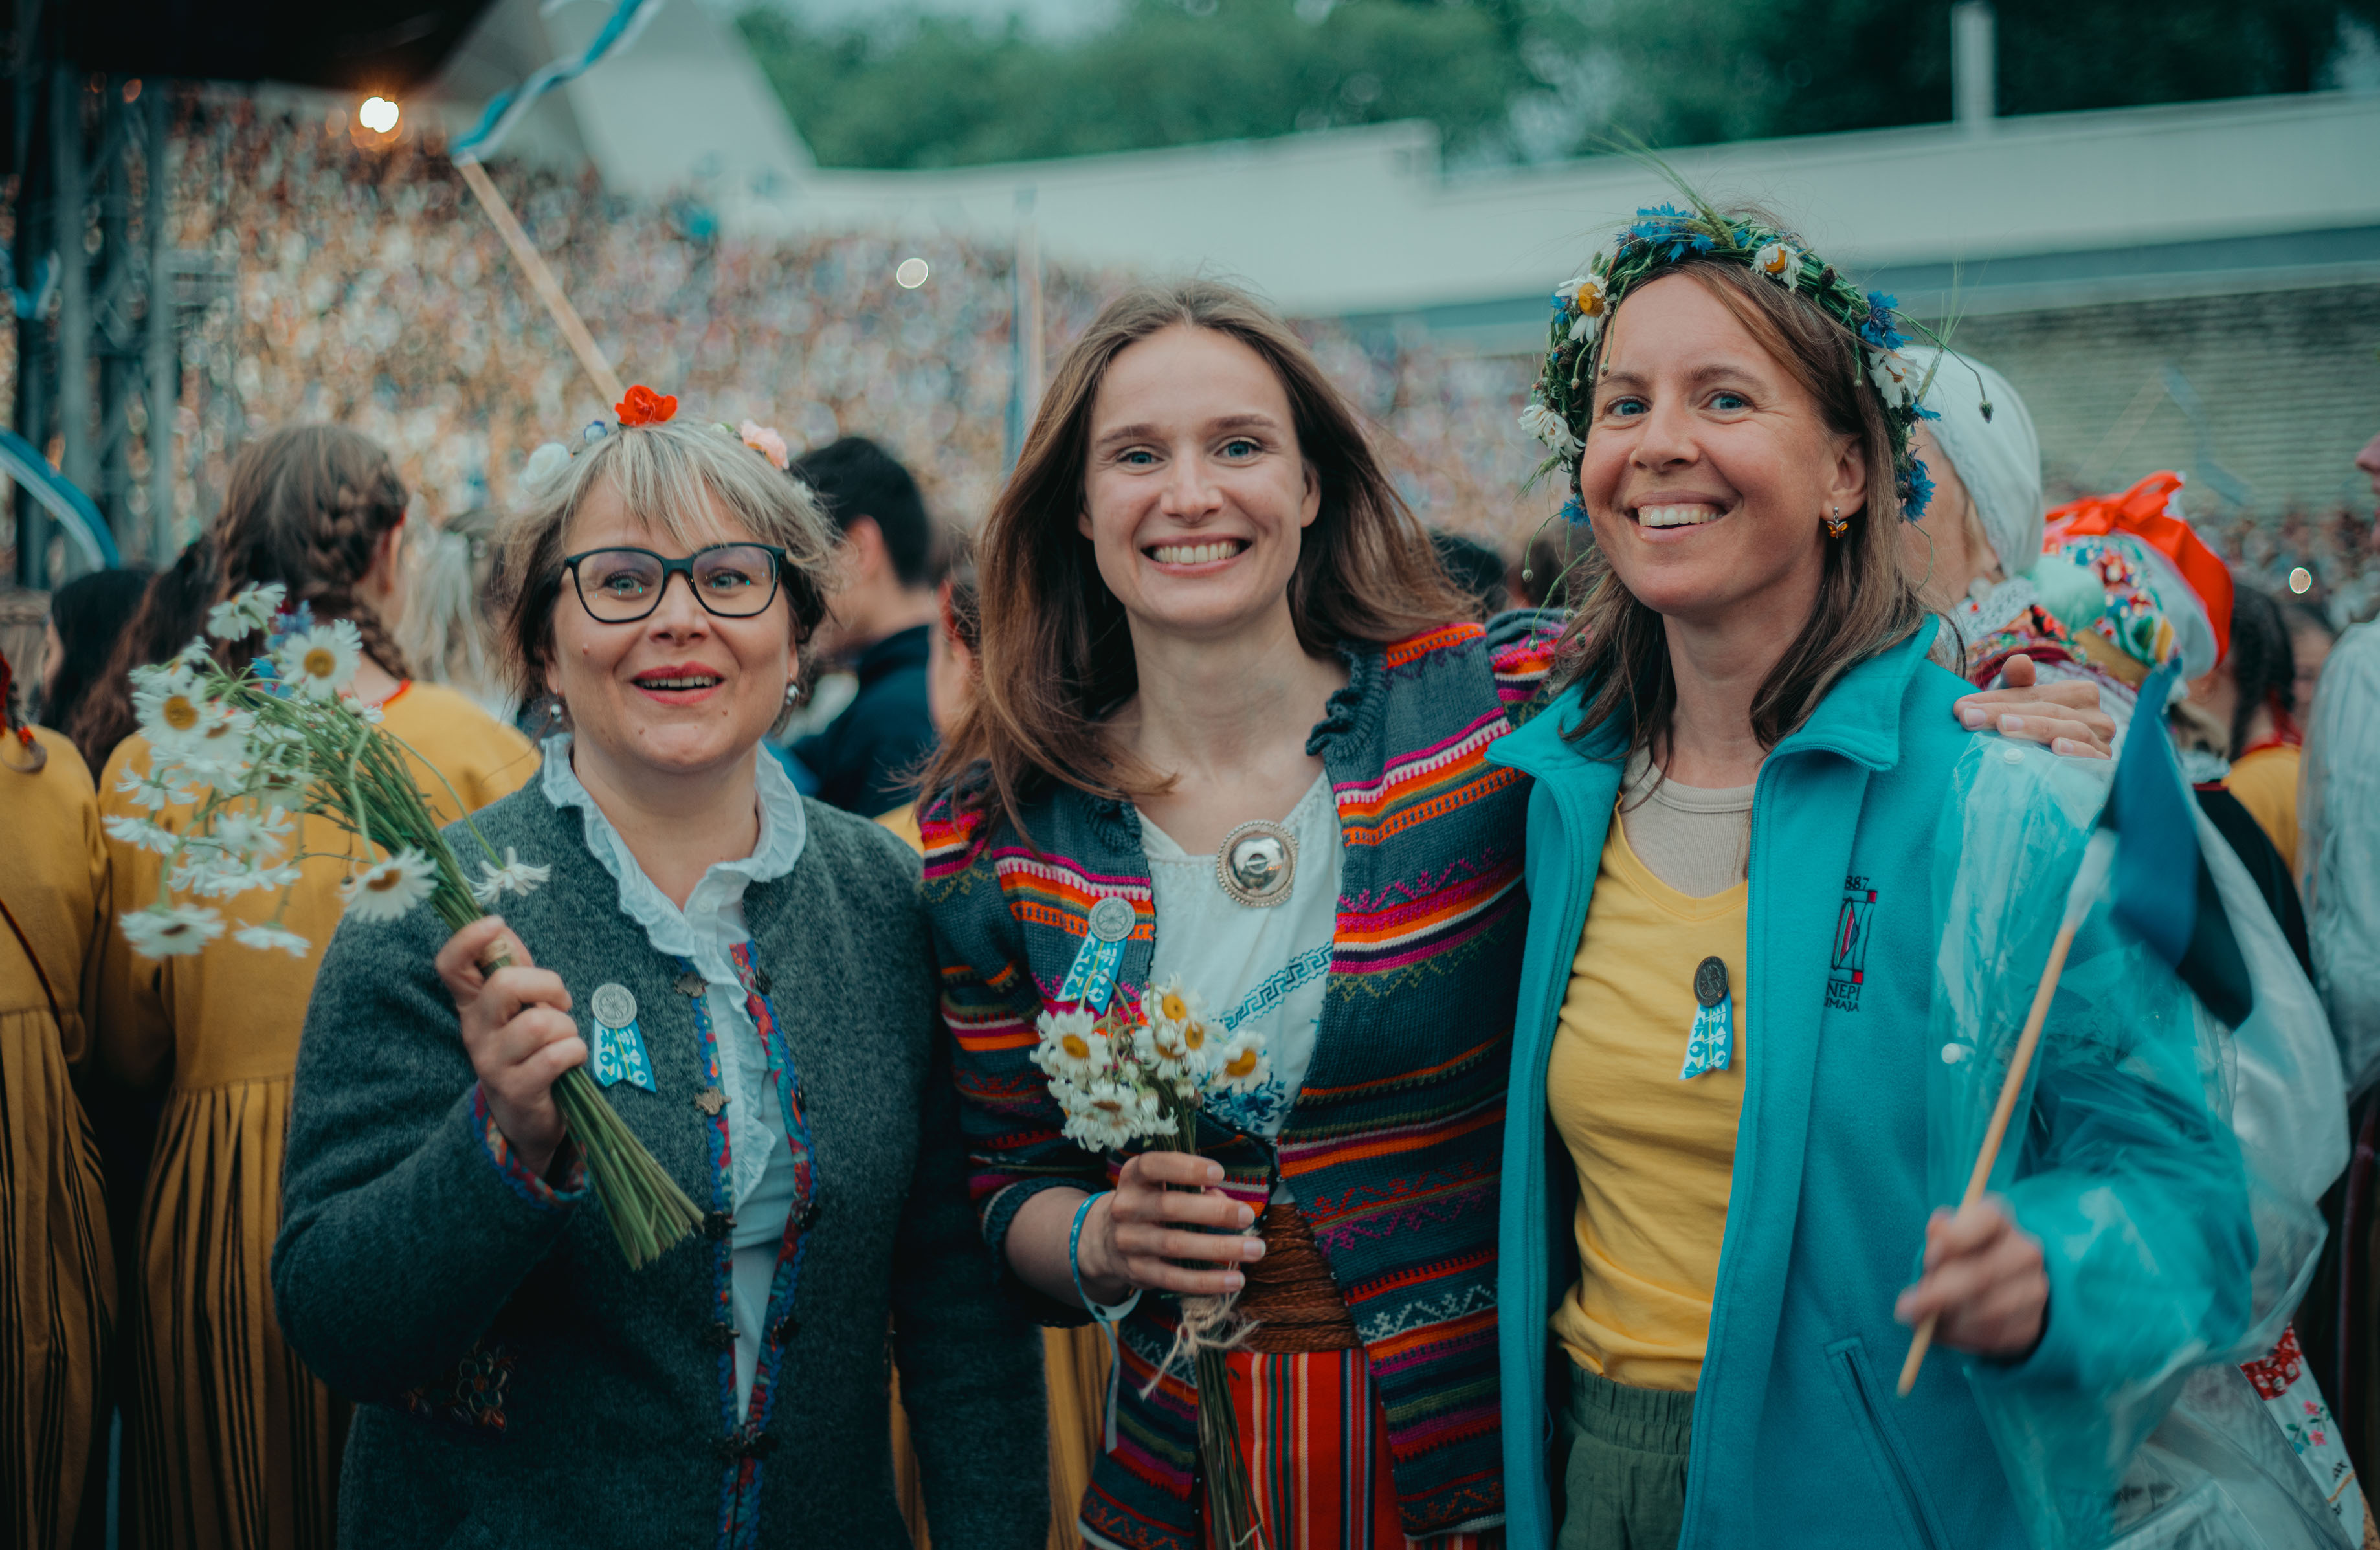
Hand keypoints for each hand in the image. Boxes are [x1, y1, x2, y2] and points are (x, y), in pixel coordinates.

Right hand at [434, 916, 583, 1177]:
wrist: (527, 1117)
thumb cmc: (528, 1051)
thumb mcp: (518, 1008)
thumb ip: (513, 969)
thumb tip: (502, 929)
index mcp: (473, 1005)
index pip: (449, 966)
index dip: (468, 939)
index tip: (496, 923)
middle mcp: (475, 1031)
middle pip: (504, 985)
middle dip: (548, 985)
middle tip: (559, 1003)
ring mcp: (492, 1062)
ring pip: (539, 1023)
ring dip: (566, 1028)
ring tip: (563, 1041)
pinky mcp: (516, 1089)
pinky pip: (558, 1055)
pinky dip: (576, 1053)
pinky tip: (570, 1061)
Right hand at [1074, 1152, 1265, 1302]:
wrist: (1105, 1241)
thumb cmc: (1149, 1203)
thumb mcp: (1160, 1186)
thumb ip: (1192, 1188)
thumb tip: (1223, 1199)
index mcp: (1133, 1177)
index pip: (1154, 1166)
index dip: (1186, 1168)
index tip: (1220, 1173)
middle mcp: (1125, 1207)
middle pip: (1169, 1207)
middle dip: (1213, 1211)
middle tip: (1248, 1215)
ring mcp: (1129, 1242)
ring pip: (1176, 1245)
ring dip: (1220, 1248)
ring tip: (1255, 1248)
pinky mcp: (1138, 1272)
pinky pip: (1175, 1279)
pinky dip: (1208, 1281)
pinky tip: (1236, 1280)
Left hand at [1894, 1198, 2047, 1360]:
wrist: (1997, 1285)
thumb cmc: (1958, 1255)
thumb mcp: (1945, 1239)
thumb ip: (1939, 1236)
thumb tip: (1937, 1227)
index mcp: (1998, 1220)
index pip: (1986, 1220)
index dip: (1954, 1239)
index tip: (1929, 1259)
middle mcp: (2024, 1251)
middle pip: (1983, 1274)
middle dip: (1939, 1295)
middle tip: (1906, 1308)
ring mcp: (2035, 1289)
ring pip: (1989, 1312)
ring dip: (1951, 1322)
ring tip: (1925, 1321)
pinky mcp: (2032, 1323)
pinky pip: (1996, 1337)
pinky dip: (1964, 1338)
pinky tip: (1946, 1332)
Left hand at [1954, 654, 2113, 758]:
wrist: (2062, 777)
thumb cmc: (2035, 734)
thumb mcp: (2022, 708)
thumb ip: (2017, 684)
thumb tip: (2019, 662)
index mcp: (2079, 693)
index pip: (2033, 694)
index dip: (1995, 699)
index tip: (1960, 708)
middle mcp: (2096, 715)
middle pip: (2046, 710)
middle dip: (2003, 712)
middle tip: (1968, 718)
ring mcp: (2102, 740)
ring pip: (2068, 728)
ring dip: (2034, 727)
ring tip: (2004, 726)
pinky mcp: (2105, 765)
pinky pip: (2092, 755)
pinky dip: (2076, 750)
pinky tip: (2057, 748)